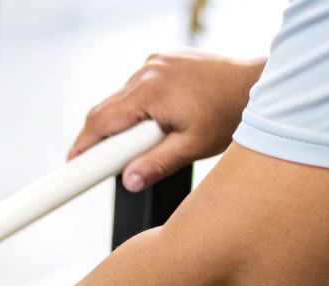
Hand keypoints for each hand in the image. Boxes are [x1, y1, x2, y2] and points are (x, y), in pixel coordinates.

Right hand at [70, 50, 265, 191]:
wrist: (257, 82)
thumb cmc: (230, 113)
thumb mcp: (193, 147)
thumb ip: (157, 164)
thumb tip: (128, 182)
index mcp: (150, 92)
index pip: (101, 121)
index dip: (83, 146)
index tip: (71, 164)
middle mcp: (148, 71)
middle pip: (106, 109)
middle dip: (101, 137)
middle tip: (102, 164)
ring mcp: (155, 62)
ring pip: (121, 98)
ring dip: (124, 121)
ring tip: (149, 141)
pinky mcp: (163, 60)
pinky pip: (138, 87)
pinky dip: (138, 106)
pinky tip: (159, 120)